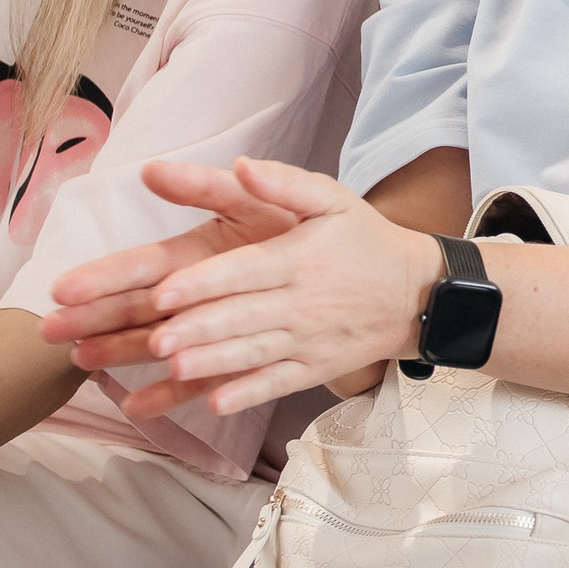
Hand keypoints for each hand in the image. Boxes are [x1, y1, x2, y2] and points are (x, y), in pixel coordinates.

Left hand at [45, 156, 435, 416]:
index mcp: (298, 257)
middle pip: (242, 316)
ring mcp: (309, 340)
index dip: (203, 283)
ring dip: (212, 363)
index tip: (164, 292)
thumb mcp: (331, 199)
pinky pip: (278, 384)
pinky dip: (248, 394)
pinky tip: (216, 403)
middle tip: (153, 339)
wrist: (415, 292)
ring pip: (254, 354)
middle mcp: (302, 302)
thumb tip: (242, 164)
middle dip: (196, 329)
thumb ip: (282, 183)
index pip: (244, 271)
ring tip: (173, 369)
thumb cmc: (363, 240)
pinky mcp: (314, 369)